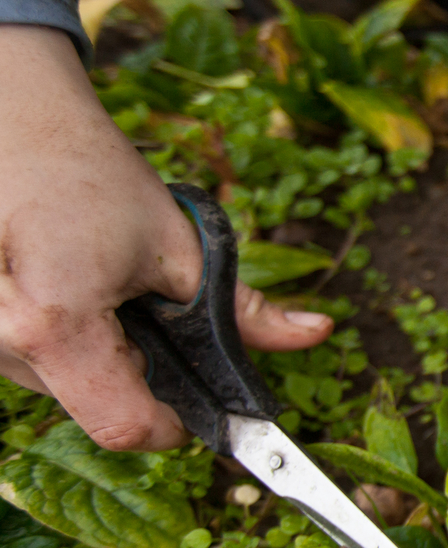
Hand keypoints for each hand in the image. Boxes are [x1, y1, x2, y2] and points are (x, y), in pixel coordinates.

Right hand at [0, 25, 332, 447]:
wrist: (10, 118)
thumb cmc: (90, 172)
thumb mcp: (181, 242)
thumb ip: (245, 308)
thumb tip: (316, 334)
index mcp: (57, 326)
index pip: (127, 429)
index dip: (178, 425)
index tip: (199, 399)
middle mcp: (1, 343)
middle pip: (96, 405)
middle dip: (141, 372)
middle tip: (146, 306)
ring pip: (63, 384)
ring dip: (97, 352)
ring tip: (98, 282)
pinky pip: (29, 359)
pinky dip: (62, 336)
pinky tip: (64, 283)